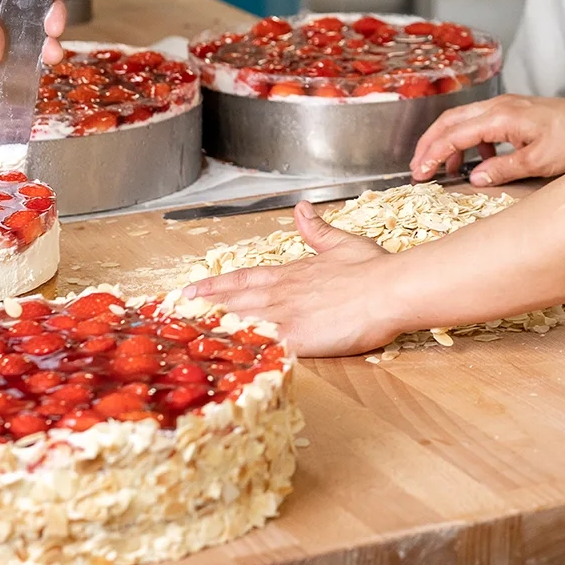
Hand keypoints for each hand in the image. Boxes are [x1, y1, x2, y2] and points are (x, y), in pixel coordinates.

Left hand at [183, 203, 402, 356]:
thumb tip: (301, 209)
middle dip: (204, 306)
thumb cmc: (373, 269)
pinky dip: (238, 350)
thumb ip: (318, 230)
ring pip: (240, 320)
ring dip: (212, 326)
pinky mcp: (297, 338)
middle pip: (235, 300)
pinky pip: (260, 346)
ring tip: (185, 332)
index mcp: (293, 273)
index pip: (245, 278)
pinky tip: (219, 356)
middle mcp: (284, 292)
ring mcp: (288, 315)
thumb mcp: (342, 243)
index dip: (218, 285)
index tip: (193, 289)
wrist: (390, 288)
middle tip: (175, 312)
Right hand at [412, 93, 564, 186]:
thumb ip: (502, 169)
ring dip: (446, 142)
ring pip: (461, 120)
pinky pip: (477, 122)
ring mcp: (502, 106)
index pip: (454, 135)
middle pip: (449, 121)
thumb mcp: (538, 161)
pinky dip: (468, 141)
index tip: (419, 173)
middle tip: (417, 168)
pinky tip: (478, 161)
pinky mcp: (510, 111)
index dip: (433, 154)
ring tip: (442, 169)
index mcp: (499, 117)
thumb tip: (474, 178)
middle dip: (429, 144)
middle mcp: (496, 106)